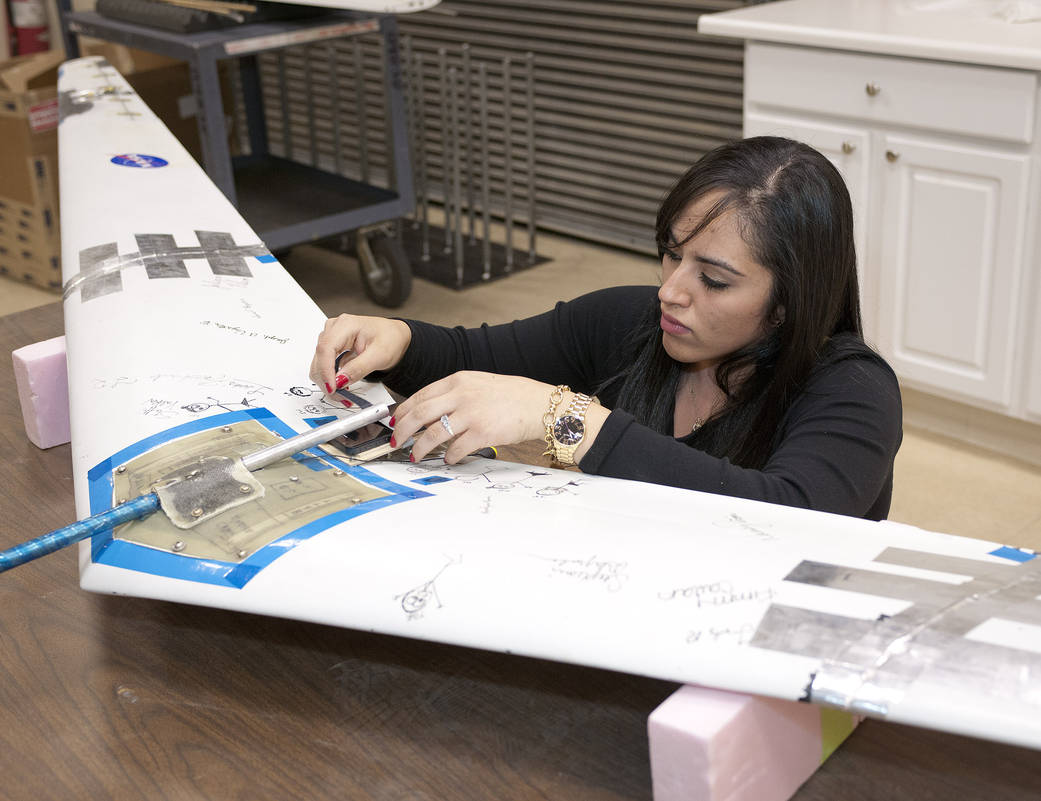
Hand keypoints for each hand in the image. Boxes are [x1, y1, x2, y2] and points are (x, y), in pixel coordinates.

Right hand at [309, 313, 411, 393]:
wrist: (394, 337)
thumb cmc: (390, 339)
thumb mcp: (380, 355)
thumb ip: (359, 368)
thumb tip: (340, 381)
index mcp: (346, 324)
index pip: (326, 348)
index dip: (326, 370)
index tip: (332, 388)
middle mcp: (334, 329)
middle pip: (320, 358)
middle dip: (327, 381)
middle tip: (342, 397)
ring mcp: (330, 338)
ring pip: (318, 365)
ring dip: (328, 382)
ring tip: (344, 395)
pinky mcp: (331, 348)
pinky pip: (323, 367)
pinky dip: (330, 379)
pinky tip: (341, 386)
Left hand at [391, 371, 551, 463]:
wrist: (539, 404)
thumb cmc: (512, 395)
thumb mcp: (479, 384)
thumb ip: (455, 394)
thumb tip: (431, 412)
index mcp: (458, 380)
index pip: (421, 395)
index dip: (404, 411)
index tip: (396, 421)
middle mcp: (462, 395)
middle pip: (420, 414)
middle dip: (403, 430)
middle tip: (396, 441)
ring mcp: (472, 414)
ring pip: (433, 433)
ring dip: (420, 447)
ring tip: (416, 454)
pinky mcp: (483, 433)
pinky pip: (456, 448)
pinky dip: (448, 456)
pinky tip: (448, 459)